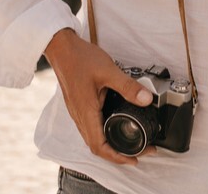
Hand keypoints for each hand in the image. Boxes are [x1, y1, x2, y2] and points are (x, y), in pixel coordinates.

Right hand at [44, 29, 156, 164]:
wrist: (61, 48)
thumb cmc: (80, 58)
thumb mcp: (108, 71)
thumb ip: (128, 86)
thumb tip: (146, 99)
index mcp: (86, 112)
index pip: (99, 146)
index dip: (116, 157)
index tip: (133, 159)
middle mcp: (80, 116)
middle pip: (97, 146)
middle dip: (118, 154)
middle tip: (139, 152)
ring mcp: (78, 112)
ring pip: (93, 138)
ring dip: (111, 144)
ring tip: (130, 143)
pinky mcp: (79, 106)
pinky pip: (91, 127)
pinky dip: (105, 133)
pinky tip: (116, 125)